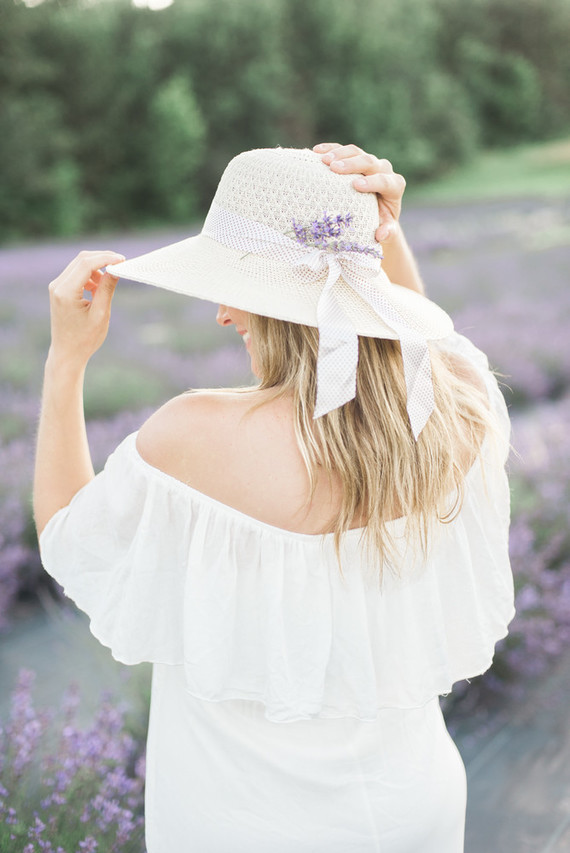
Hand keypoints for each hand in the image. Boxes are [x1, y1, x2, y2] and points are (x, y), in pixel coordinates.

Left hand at [47, 250, 124, 366]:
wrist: (67, 353)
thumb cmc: (85, 339)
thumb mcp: (101, 314)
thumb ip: (107, 289)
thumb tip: (116, 269)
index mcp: (66, 292)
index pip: (86, 264)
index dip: (106, 258)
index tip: (123, 260)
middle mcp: (57, 286)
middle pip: (81, 259)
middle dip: (103, 258)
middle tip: (121, 264)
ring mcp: (56, 286)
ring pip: (79, 264)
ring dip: (96, 268)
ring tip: (108, 284)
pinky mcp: (59, 289)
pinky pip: (76, 273)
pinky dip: (89, 275)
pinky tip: (98, 288)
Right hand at [313, 142, 405, 242]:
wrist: (376, 213)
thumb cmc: (381, 222)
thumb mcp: (386, 229)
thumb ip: (388, 232)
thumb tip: (380, 234)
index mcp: (394, 185)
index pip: (385, 181)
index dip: (372, 182)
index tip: (356, 185)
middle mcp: (383, 169)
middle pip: (369, 161)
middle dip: (352, 164)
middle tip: (334, 167)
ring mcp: (369, 162)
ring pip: (356, 151)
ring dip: (339, 154)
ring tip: (324, 160)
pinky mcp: (356, 158)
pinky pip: (343, 150)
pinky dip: (330, 149)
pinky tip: (316, 151)